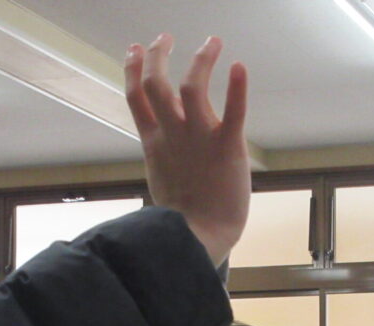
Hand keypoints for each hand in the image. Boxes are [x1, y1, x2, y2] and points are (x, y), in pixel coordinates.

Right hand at [124, 34, 249, 265]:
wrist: (198, 239)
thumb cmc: (184, 220)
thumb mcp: (163, 181)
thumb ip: (163, 158)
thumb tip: (165, 156)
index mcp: (156, 143)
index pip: (137, 97)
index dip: (133, 69)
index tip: (136, 49)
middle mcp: (173, 134)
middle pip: (157, 83)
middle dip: (158, 56)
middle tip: (166, 38)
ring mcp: (199, 138)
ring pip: (191, 86)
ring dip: (200, 60)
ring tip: (212, 42)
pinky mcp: (228, 147)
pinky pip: (234, 112)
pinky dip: (237, 87)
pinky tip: (239, 66)